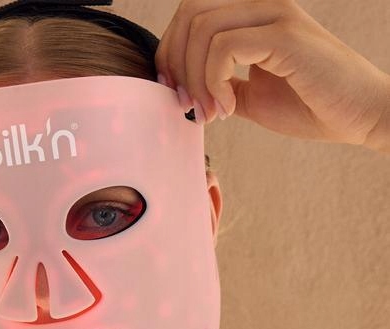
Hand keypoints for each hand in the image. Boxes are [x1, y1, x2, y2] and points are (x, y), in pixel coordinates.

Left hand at [155, 0, 389, 150]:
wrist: (358, 115)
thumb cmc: (311, 105)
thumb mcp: (252, 96)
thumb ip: (221, 85)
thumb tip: (187, 90)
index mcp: (254, 14)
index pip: (193, 12)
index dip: (172, 51)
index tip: (176, 92)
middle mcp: (263, 5)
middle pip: (191, 12)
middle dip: (175, 62)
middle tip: (186, 103)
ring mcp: (276, 16)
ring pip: (203, 28)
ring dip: (194, 79)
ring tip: (210, 112)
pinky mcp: (285, 36)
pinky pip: (225, 47)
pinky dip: (214, 83)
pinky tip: (227, 110)